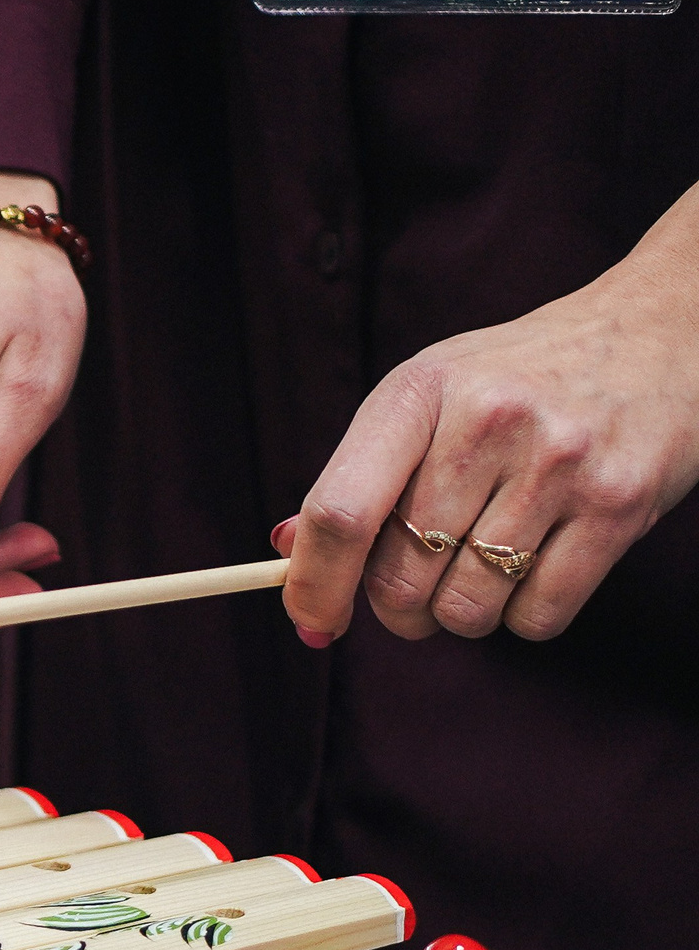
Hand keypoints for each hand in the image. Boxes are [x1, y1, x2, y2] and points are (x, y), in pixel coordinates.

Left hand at [287, 184, 698, 643]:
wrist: (662, 328)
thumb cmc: (521, 376)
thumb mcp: (430, 395)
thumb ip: (359, 475)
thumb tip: (288, 557)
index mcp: (419, 392)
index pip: (341, 512)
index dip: (313, 585)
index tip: (312, 620)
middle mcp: (487, 422)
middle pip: (400, 578)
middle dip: (397, 607)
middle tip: (418, 586)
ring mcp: (559, 463)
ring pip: (467, 607)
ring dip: (462, 614)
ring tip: (483, 567)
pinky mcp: (620, 504)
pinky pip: (538, 617)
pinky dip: (524, 617)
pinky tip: (535, 569)